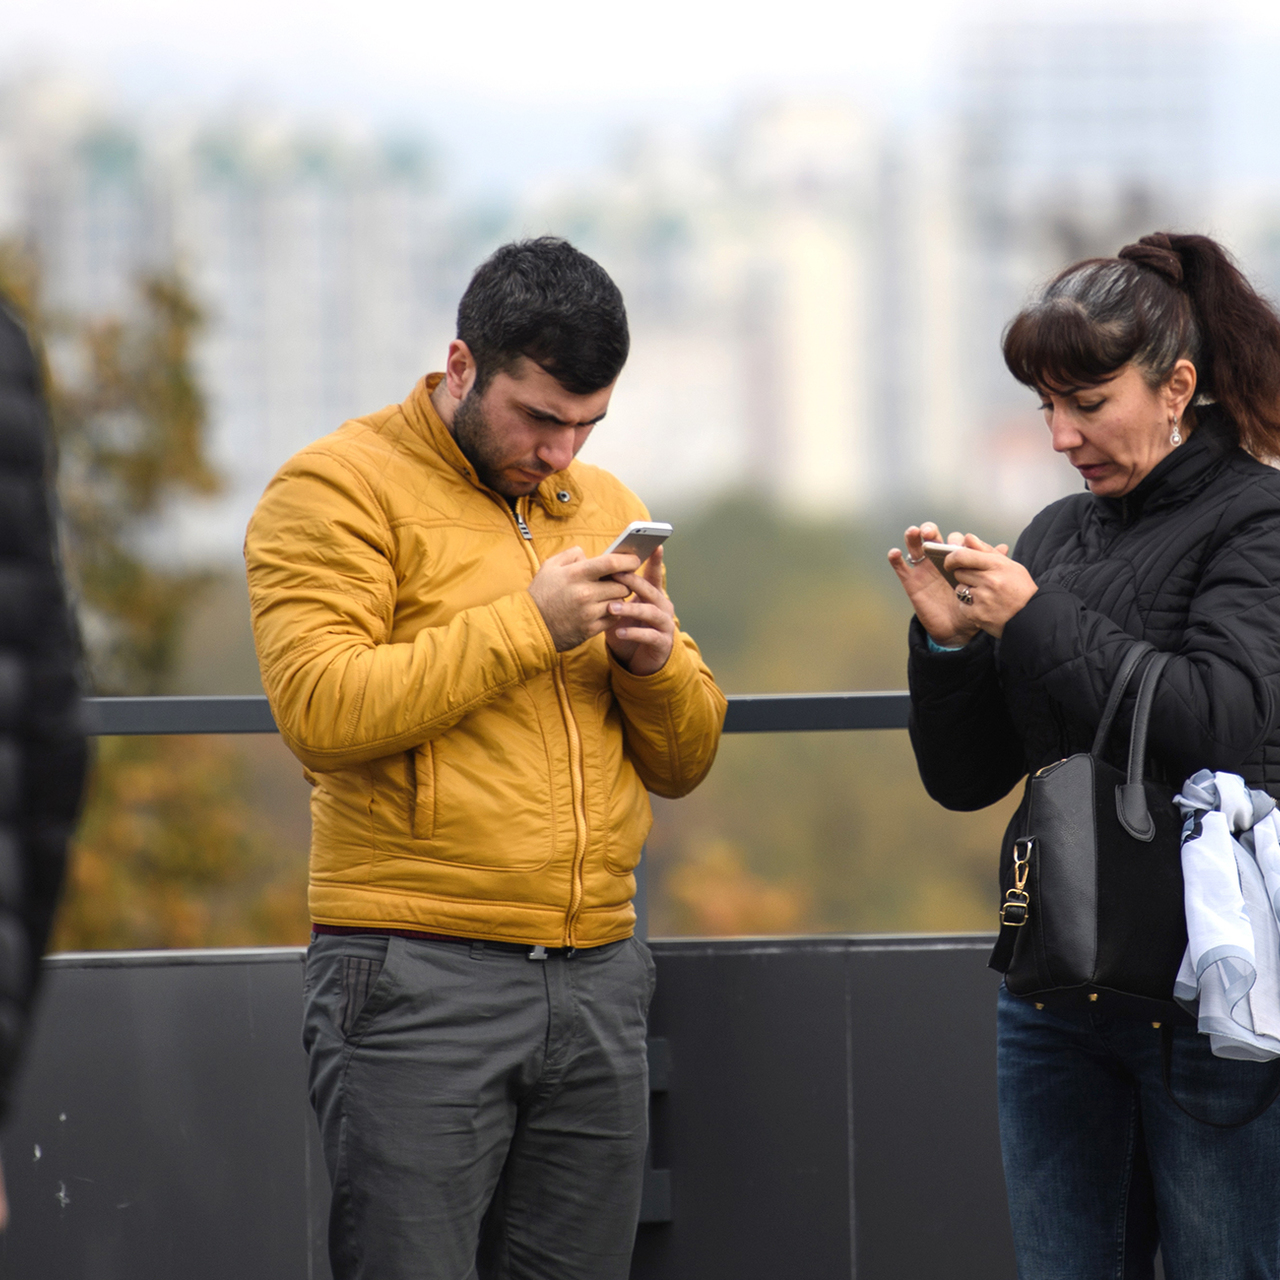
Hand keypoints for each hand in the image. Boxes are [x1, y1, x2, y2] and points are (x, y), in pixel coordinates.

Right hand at [529, 547, 640, 651]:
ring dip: (618, 597)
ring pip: (620, 602)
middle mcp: (584, 593)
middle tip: (620, 580)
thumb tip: (589, 555)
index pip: (612, 563)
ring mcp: (588, 613)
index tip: (635, 559)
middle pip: (621, 584)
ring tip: (609, 594)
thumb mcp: (550, 566)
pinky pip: (614, 618)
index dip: (628, 560)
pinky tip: (605, 609)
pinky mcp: (590, 629)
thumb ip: (571, 555)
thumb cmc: (541, 593)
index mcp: (575, 574)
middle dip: (624, 581)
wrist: (530, 626)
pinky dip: (614, 613)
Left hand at [604, 546, 675, 674]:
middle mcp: (662, 607)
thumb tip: (596, 570)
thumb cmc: (629, 630)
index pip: (654, 575)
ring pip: (650, 612)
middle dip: (634, 582)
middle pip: (650, 590)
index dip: (655, 560)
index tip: (655, 545)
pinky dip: (633, 633)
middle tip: (617, 575)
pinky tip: (618, 632)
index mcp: (653, 596)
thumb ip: (614, 592)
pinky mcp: (662, 643)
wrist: (639, 661)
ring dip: (631, 609)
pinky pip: (649, 636)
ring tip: (611, 607)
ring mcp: (664, 625)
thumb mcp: (621, 609)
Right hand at [888, 523, 982, 646]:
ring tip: (914, 533)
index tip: (961, 544)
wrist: (957, 628)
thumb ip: (990, 565)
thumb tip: (1004, 547)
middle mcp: (937, 560)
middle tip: (931, 532)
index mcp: (955, 559)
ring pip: (914, 548)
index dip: (956, 538)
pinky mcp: (911, 582)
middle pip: (931, 538)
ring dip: (912, 537)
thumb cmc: (969, 603)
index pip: (953, 540)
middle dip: (930, 530)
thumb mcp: (981, 584)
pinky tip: (895, 553)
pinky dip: (895, 559)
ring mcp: (922, 570)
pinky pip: (901, 569)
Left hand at [946, 536, 1036, 637]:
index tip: (950, 561)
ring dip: (966, 592)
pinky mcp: (977, 615)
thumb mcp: (1009, 565)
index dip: (952, 558)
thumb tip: (967, 537)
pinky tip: (983, 607)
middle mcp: (989, 581)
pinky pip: (962, 606)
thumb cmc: (1020, 588)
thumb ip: (986, 550)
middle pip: (959, 572)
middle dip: (965, 575)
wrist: (1032, 616)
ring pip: (959, 589)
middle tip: (978, 581)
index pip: (962, 555)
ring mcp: (983, 599)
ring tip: (984, 595)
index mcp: (997, 565)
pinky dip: (968, 607)